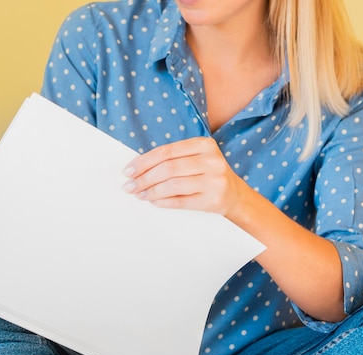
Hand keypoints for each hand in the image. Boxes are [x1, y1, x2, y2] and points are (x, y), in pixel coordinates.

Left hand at [122, 137, 245, 216]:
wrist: (234, 194)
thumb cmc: (208, 174)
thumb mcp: (196, 158)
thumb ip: (172, 158)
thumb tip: (137, 168)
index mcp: (204, 144)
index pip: (166, 151)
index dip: (144, 161)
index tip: (128, 170)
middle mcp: (211, 160)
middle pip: (168, 168)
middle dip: (144, 178)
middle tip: (129, 186)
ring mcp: (214, 181)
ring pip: (172, 185)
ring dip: (151, 191)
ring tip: (139, 194)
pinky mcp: (212, 200)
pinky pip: (180, 201)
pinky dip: (162, 202)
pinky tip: (153, 201)